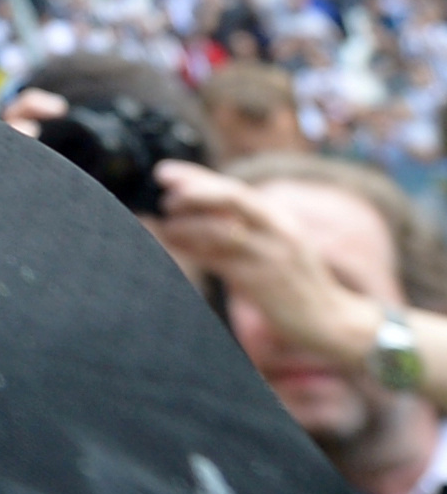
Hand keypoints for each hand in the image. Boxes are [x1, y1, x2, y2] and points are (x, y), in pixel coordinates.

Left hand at [151, 162, 378, 363]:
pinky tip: (177, 246)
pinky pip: (220, 261)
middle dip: (193, 193)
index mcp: (280, 218)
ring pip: (220, 230)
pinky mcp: (262, 282)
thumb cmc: (293, 278)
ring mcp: (271, 256)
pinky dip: (194, 251)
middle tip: (165, 197)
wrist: (330, 320)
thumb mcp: (275, 243)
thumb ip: (242, 223)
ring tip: (168, 226)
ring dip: (187, 226)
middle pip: (231, 199)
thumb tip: (190, 204)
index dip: (196, 177)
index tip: (163, 173)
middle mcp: (278, 231)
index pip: (234, 188)